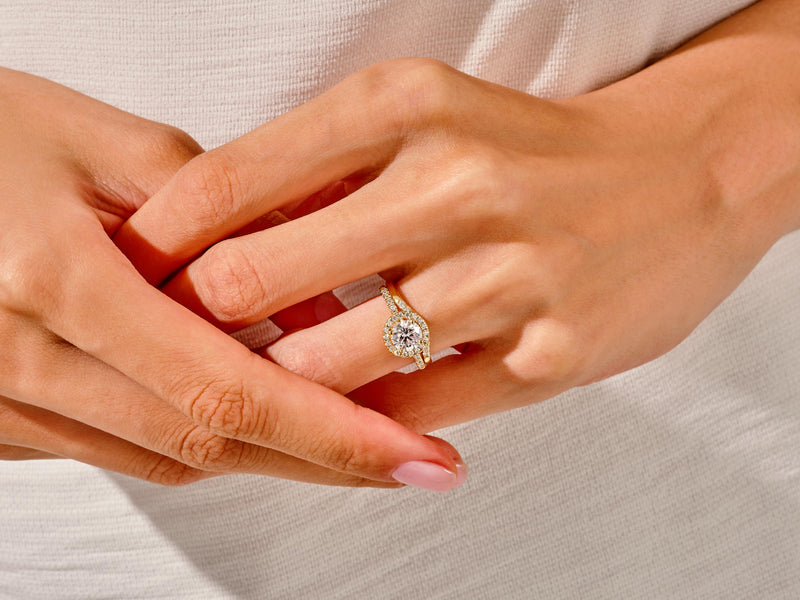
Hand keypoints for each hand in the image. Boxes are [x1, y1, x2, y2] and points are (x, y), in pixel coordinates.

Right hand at [0, 67, 464, 490]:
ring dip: (273, 459)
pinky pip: (125, 449)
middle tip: (411, 466)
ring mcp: (5, 401)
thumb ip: (221, 210)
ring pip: (169, 458)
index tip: (413, 457)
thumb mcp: (104, 143)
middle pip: (207, 443)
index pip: (223, 390)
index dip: (330, 434)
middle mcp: (22, 361)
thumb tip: (319, 287)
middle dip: (323, 463)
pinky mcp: (4, 416)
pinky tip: (262, 426)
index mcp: (54, 284)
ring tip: (357, 448)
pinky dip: (207, 442)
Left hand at [117, 3, 799, 432]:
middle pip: (252, 282)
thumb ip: (320, 172)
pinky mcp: (551, 353)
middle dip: (203, 327)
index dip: (160, 249)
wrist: (682, 176)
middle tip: (193, 345)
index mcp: (403, 104)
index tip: (142, 283)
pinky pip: (411, 408)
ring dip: (283, 383)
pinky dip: (369, 417)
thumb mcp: (427, 118)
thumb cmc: (532, 151)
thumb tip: (207, 237)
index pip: (223, 184)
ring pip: (327, 363)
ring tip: (278, 381)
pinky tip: (364, 405)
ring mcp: (508, 273)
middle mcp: (453, 181)